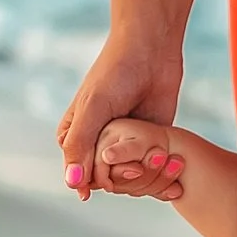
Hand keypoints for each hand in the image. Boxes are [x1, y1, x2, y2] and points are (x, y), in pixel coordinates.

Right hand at [56, 35, 184, 199]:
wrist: (150, 52)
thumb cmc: (114, 75)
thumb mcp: (92, 109)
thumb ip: (80, 146)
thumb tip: (71, 185)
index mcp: (74, 137)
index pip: (80, 176)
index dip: (96, 178)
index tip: (114, 166)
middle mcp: (96, 145)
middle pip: (105, 182)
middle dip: (123, 178)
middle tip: (138, 163)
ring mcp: (122, 146)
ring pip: (129, 181)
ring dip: (143, 177)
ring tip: (156, 156)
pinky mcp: (147, 144)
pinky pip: (149, 171)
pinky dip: (158, 174)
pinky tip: (165, 163)